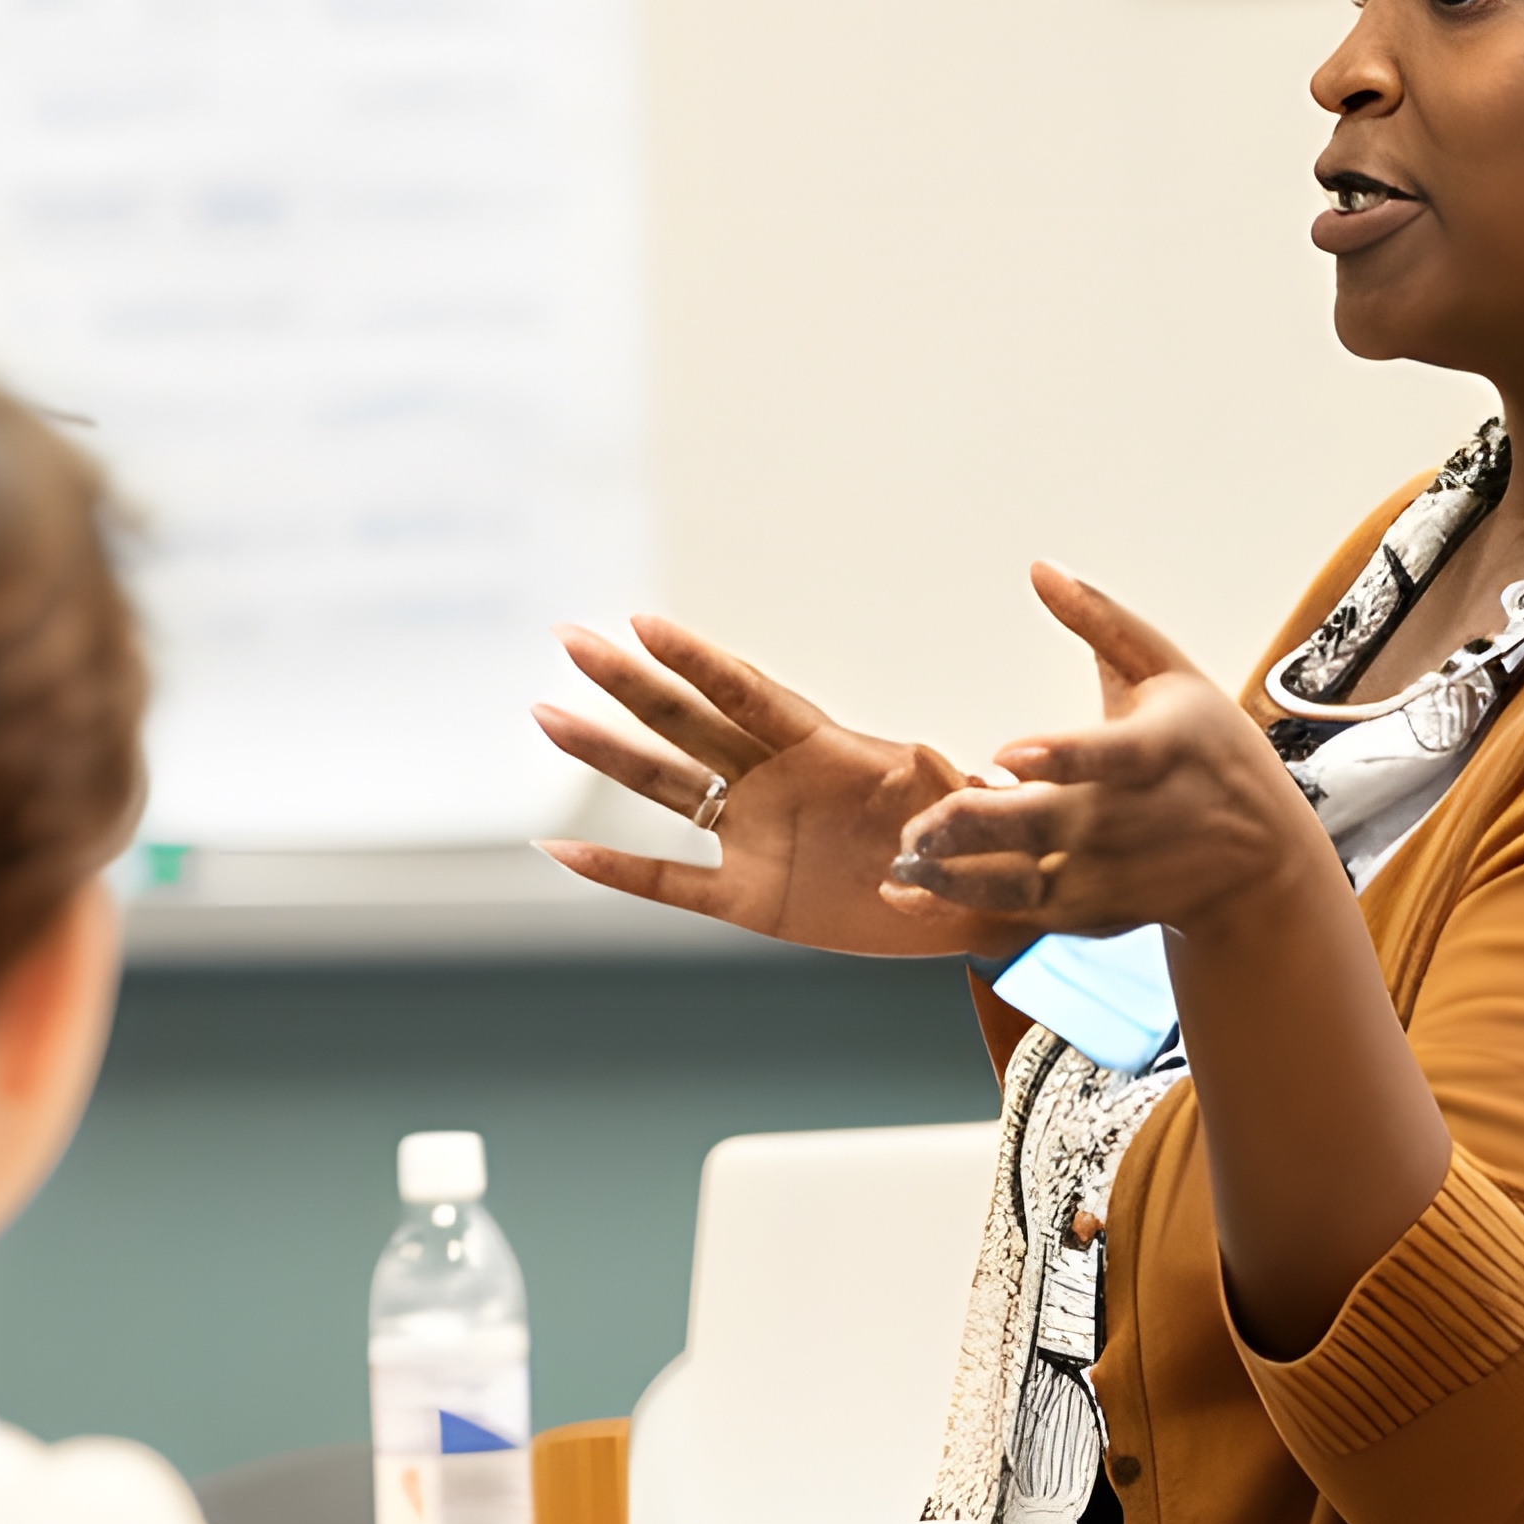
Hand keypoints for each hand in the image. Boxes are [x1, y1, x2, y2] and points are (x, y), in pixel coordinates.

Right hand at [533, 618, 1026, 959]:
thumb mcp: (961, 799)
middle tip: (570, 638)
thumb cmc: (976, 833)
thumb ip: (934, 782)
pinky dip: (618, 870)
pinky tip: (559, 853)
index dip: (697, 661)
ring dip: (606, 754)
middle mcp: (774, 782)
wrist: (977, 898)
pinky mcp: (751, 900)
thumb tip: (927, 765)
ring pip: (664, 789)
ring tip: (547, 714)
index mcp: (823, 748)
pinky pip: (671, 884)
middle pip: (687, 724)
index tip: (643, 623)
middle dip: (630, 684)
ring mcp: (755, 838)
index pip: (747, 694)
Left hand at [889, 567, 1337, 943]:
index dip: (1060, 758)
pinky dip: (971, 905)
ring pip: (1023, 881)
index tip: (1009, 755)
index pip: (1108, 757)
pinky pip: (1024, 914)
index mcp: (1159, 751)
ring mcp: (1110, 871)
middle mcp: (1129, 819)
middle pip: (1045, 825)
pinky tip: (919, 887)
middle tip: (919, 822)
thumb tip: (1041, 570)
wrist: (1260, 860)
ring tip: (905, 862)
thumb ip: (1102, 622)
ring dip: (959, 876)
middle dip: (975, 826)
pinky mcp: (1093, 911)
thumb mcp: (1171, 675)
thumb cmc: (1213, 755)